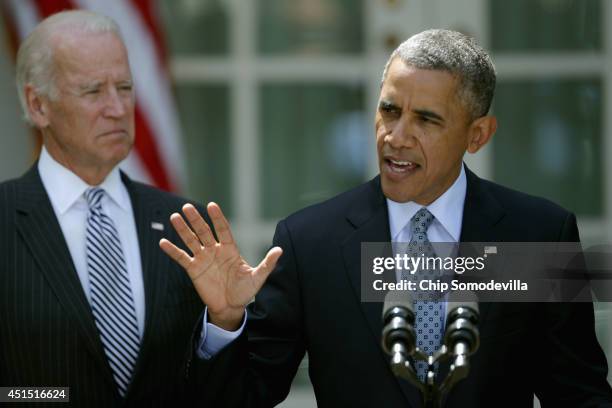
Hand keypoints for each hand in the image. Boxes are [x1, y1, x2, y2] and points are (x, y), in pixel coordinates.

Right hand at [159, 202, 281, 329]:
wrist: (231, 307)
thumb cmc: (245, 291)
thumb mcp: (257, 277)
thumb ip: (267, 264)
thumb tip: (280, 250)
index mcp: (230, 249)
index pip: (223, 229)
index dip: (217, 218)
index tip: (212, 205)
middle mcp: (215, 250)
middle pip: (204, 231)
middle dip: (196, 219)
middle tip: (187, 207)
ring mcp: (203, 259)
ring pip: (191, 241)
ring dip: (183, 229)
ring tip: (175, 217)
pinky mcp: (194, 269)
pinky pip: (182, 258)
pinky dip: (172, 250)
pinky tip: (163, 242)